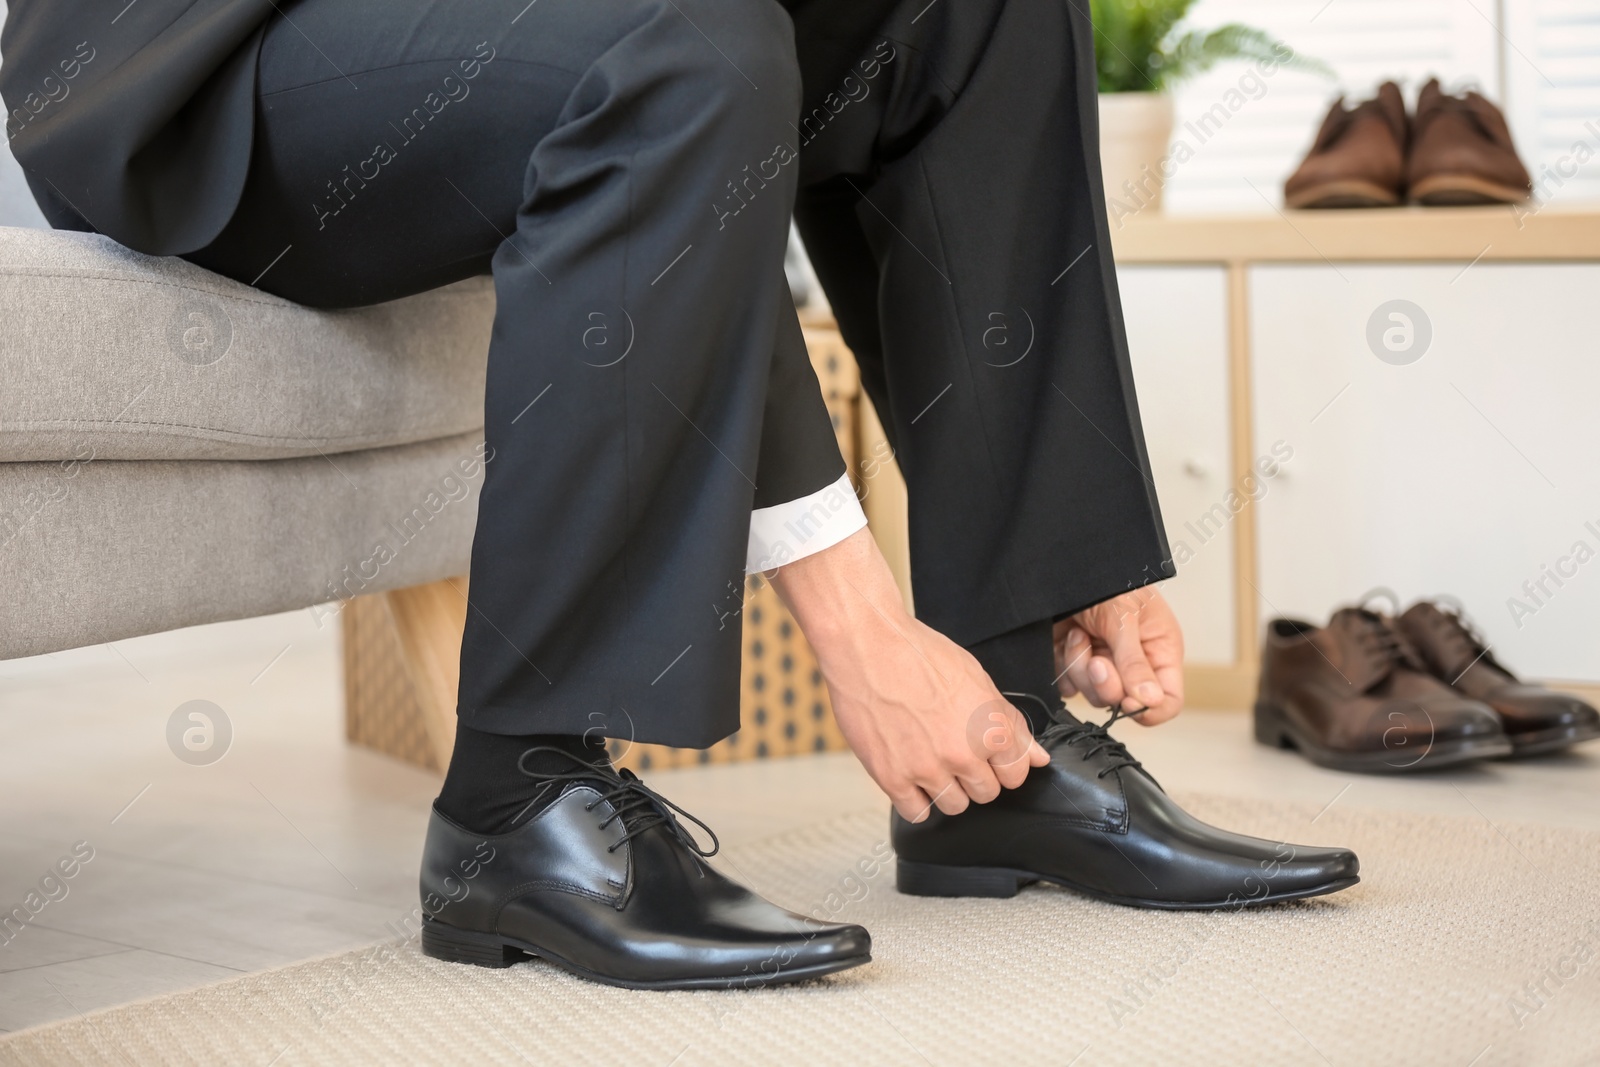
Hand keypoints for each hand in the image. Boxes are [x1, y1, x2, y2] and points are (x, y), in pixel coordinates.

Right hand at [768, 528, 1048, 821]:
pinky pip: (917, 813)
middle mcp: (964, 754)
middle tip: (954, 751)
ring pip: (954, 806)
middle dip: (974, 775)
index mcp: (991, 729)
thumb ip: (1011, 723)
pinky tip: (911, 776)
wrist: (867, 646)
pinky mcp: (892, 778)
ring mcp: (927, 769)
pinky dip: (916, 800)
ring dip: (947, 789)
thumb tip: (1037, 757)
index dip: (1003, 764)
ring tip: (930, 760)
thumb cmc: (920, 654)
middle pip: (986, 793)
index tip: (989, 756)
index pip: (1016, 774)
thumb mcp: (977, 679)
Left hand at [1053, 587, 1184, 725]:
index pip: (1167, 700)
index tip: (1127, 700)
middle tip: (1095, 659)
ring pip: (1094, 696)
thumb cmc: (1105, 579)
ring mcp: (1102, 664)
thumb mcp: (1124, 617)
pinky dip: (1063, 667)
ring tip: (1079, 634)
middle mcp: (1132, 663)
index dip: (1149, 709)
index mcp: (1159, 651)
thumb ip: (1134, 661)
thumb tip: (1150, 701)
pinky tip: (1065, 639)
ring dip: (1081, 667)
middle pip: (1125, 702)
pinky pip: (1068, 687)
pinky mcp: (1073, 664)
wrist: (1061, 565)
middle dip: (1106, 683)